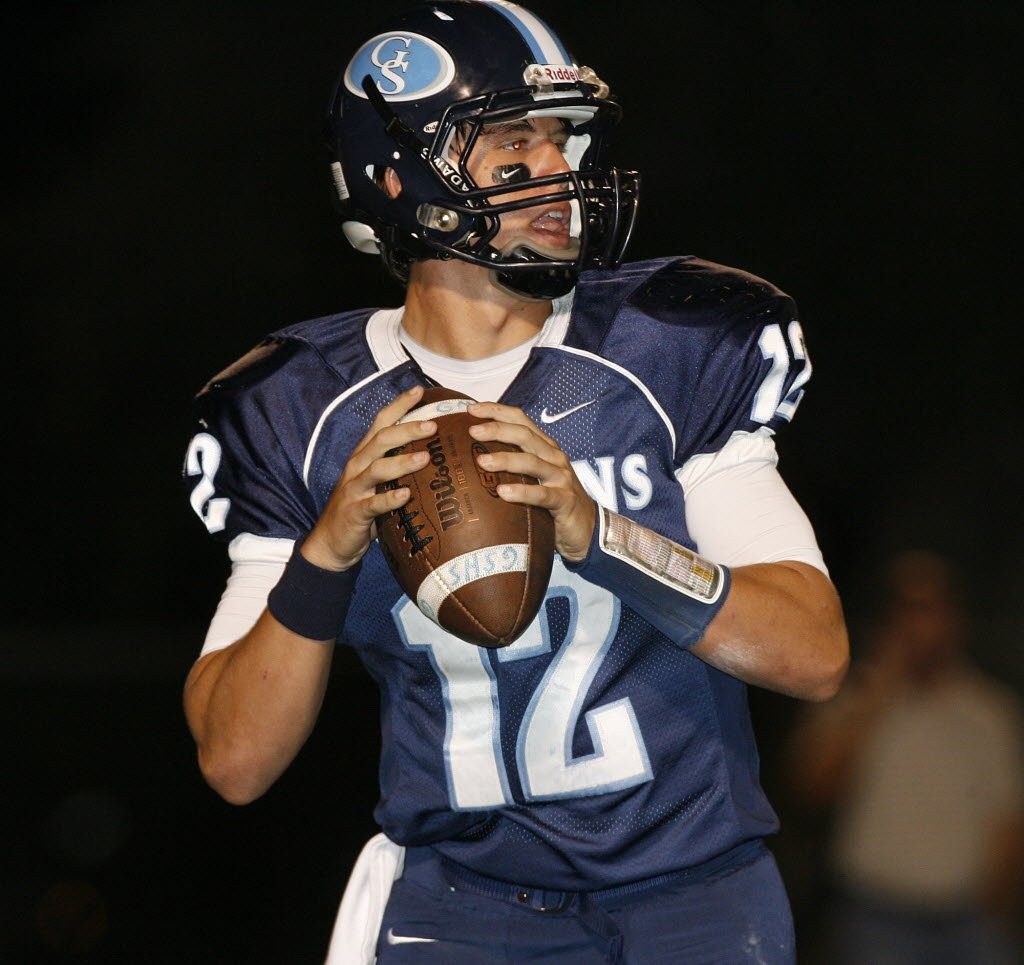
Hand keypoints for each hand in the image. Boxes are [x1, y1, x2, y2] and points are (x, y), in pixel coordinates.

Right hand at [302, 386, 436, 570]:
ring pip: (377, 468)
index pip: (381, 423)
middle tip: (433, 425)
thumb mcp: (378, 483)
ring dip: (402, 462)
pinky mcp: (354, 512)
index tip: (420, 390)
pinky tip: (405, 496)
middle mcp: (357, 466)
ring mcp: (354, 489)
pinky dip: (389, 499)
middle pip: (381, 440)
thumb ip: (398, 468)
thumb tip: (435, 454)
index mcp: (364, 455)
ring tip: (425, 458)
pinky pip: (373, 503)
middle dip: (407, 429)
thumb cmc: (362, 510)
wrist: (332, 543)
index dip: (399, 405)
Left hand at [467, 402, 595, 561]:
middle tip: (472, 431)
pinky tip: (502, 493)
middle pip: (525, 435)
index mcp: (545, 447)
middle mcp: (553, 457)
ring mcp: (561, 478)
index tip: (471, 409)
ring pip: (532, 462)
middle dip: (497, 429)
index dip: (497, 411)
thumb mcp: (533, 478)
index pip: (521, 420)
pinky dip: (522, 492)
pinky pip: (541, 495)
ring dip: (505, 459)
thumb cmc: (553, 501)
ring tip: (481, 461)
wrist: (588, 528)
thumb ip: (512, 465)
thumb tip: (471, 458)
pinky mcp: (565, 501)